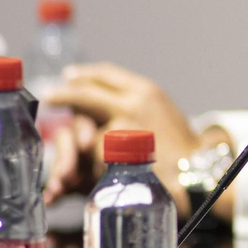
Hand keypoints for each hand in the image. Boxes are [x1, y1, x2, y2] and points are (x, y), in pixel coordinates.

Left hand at [45, 63, 221, 215]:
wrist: (196, 173)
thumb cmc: (183, 150)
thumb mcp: (163, 114)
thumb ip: (136, 106)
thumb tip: (104, 105)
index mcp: (147, 91)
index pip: (108, 74)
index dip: (85, 74)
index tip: (70, 76)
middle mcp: (133, 101)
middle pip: (86, 92)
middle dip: (65, 94)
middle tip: (51, 96)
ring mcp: (122, 123)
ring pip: (87, 124)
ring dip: (85, 138)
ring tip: (101, 153)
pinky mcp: (114, 147)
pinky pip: (92, 150)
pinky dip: (93, 159)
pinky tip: (109, 165)